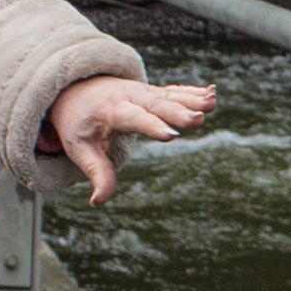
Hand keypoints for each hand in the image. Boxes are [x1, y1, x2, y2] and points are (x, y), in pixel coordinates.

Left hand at [47, 74, 216, 202]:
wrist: (77, 89)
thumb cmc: (79, 123)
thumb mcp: (79, 148)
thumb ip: (95, 172)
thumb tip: (98, 201)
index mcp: (111, 110)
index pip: (133, 118)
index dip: (152, 126)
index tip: (172, 135)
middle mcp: (130, 97)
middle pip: (157, 104)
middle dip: (178, 112)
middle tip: (198, 119)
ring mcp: (144, 93)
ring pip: (170, 96)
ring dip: (192, 99)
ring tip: (213, 102)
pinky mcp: (154, 93)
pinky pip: (175, 92)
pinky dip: (193, 92)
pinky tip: (213, 92)